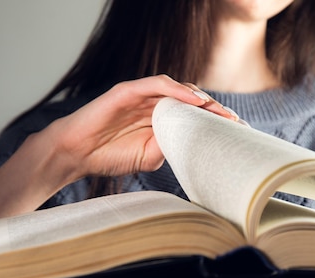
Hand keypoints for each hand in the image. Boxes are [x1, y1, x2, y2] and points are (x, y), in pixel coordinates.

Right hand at [37, 75, 237, 183]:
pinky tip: (195, 101)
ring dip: (202, 99)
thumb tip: (198, 144)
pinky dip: (178, 90)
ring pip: (179, 90)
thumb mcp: (151, 156)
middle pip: (192, 100)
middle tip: (236, 123)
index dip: (215, 122)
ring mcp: (142, 95)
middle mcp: (155, 104)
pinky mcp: (128, 90)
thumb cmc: (110, 155)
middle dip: (216, 110)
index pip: (194, 115)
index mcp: (161, 120)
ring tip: (221, 112)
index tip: (236, 133)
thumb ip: (173, 146)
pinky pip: (157, 84)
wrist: (77, 154)